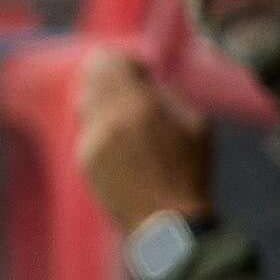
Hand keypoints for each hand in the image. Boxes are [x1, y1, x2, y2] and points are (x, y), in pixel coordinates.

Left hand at [73, 44, 216, 235]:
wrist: (168, 221)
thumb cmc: (191, 171)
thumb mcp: (196, 125)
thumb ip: (167, 94)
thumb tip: (144, 77)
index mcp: (140, 105)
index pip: (110, 61)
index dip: (121, 59)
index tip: (132, 65)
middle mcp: (109, 118)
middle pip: (92, 77)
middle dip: (106, 74)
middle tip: (121, 79)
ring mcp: (92, 139)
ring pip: (85, 102)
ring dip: (101, 99)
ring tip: (124, 109)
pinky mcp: (83, 158)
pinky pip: (87, 129)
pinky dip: (99, 125)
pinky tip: (119, 137)